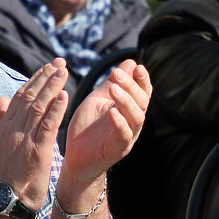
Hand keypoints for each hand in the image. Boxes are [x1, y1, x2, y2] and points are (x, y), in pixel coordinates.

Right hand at [0, 60, 69, 210]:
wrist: (7, 198)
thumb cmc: (7, 174)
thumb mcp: (1, 143)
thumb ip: (3, 119)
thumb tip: (2, 98)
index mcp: (6, 126)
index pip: (20, 96)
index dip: (34, 79)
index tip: (47, 67)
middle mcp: (14, 129)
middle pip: (30, 96)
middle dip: (45, 77)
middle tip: (59, 62)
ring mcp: (25, 139)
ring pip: (39, 107)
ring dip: (52, 87)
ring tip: (63, 72)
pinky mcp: (37, 151)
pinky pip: (47, 126)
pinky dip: (56, 109)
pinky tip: (64, 96)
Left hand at [62, 59, 150, 187]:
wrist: (74, 156)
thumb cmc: (87, 128)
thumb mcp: (98, 100)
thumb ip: (112, 83)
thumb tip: (130, 62)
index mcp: (129, 110)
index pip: (143, 92)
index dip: (143, 80)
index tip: (137, 67)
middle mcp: (132, 122)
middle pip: (141, 102)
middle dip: (131, 86)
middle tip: (116, 74)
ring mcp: (126, 137)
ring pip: (136, 117)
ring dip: (127, 102)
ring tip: (114, 89)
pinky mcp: (116, 150)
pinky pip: (123, 136)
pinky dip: (119, 123)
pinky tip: (112, 112)